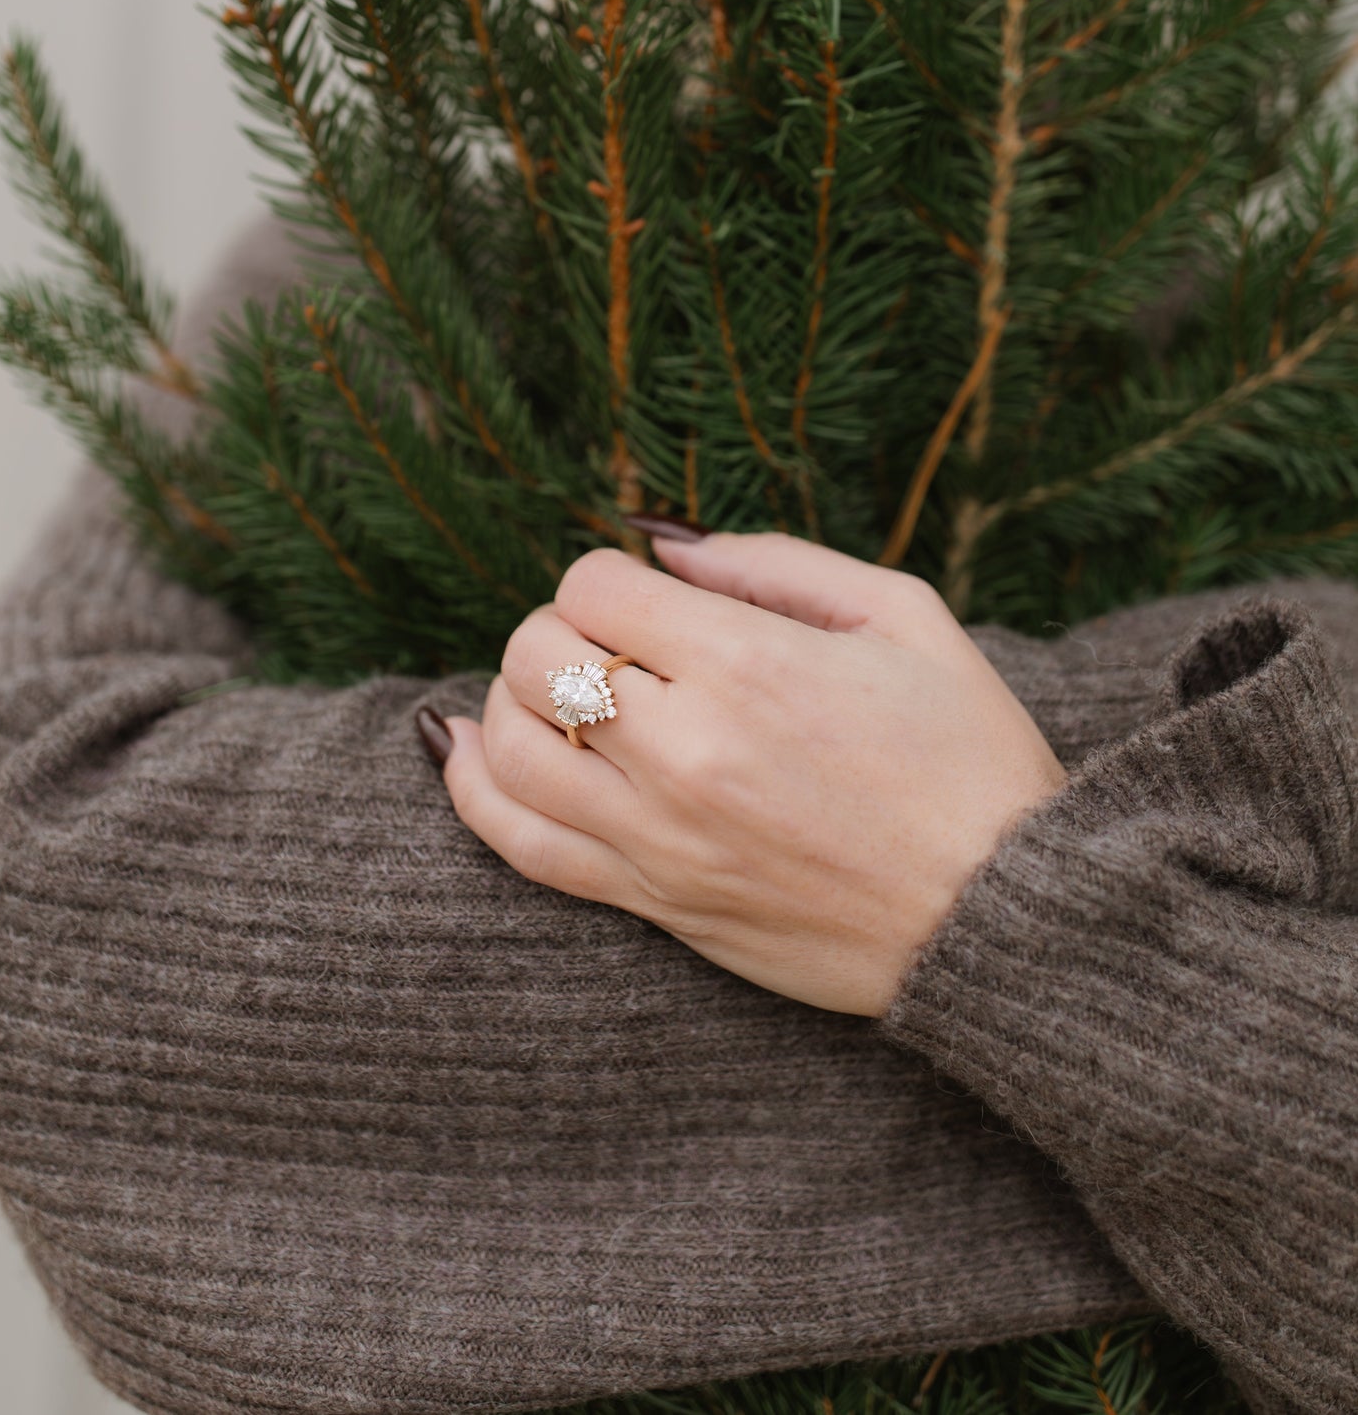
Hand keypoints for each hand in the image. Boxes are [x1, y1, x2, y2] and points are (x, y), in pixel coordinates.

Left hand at [429, 528, 1067, 1017]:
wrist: (1000, 921)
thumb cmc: (970, 759)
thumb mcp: (905, 619)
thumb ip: (774, 563)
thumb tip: (661, 541)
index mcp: (753, 667)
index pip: (591, 587)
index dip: (605, 575)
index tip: (646, 597)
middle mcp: (689, 754)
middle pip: (534, 657)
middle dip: (559, 630)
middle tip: (613, 645)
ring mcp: (661, 838)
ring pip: (506, 749)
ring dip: (512, 701)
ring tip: (559, 695)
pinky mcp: (655, 902)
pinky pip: (520, 848)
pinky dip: (473, 791)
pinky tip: (464, 751)